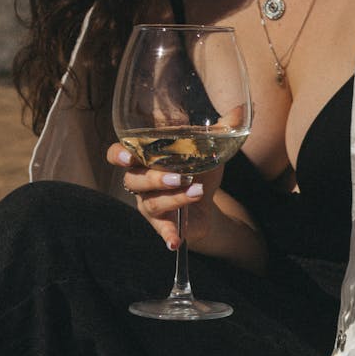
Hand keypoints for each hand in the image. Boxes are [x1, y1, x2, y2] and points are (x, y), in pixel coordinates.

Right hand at [106, 143, 221, 249]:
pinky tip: (174, 242)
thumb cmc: (197, 170)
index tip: (128, 156)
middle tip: (178, 176)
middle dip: (155, 178)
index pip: (118, 155)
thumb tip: (236, 113)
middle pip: (134, 180)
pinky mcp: (162, 223)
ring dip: (175, 197)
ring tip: (196, 191)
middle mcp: (140, 183)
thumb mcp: (204, 150)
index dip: (118, 156)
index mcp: (142, 159)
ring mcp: (148, 204)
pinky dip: (168, 236)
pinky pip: (162, 230)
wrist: (206, 201)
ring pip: (153, 202)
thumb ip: (211, 133)